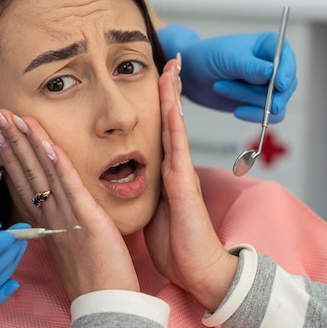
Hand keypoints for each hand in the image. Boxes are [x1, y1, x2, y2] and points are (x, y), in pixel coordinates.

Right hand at [0, 109, 138, 299]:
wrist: (103, 300)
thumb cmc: (91, 273)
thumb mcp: (68, 242)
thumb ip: (59, 220)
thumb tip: (54, 206)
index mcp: (45, 219)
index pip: (22, 178)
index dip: (10, 152)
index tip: (0, 130)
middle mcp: (49, 214)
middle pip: (25, 170)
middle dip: (11, 139)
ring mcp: (65, 215)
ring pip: (42, 172)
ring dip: (27, 142)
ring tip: (14, 118)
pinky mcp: (86, 218)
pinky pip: (70, 186)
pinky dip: (58, 163)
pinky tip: (48, 143)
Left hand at [144, 57, 237, 310]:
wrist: (197, 269)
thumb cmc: (175, 243)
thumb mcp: (153, 210)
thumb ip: (147, 190)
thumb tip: (129, 180)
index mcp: (165, 173)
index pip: (160, 131)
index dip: (159, 104)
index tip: (156, 78)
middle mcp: (175, 167)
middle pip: (169, 120)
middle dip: (169, 88)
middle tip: (169, 58)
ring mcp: (181, 173)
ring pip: (174, 126)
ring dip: (173, 96)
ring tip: (172, 67)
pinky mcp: (183, 186)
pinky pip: (178, 148)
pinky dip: (175, 123)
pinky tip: (173, 103)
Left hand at [157, 24, 296, 122]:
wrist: (192, 75)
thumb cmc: (208, 57)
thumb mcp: (228, 58)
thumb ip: (250, 66)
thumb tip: (271, 73)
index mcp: (270, 45)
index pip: (288, 59)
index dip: (286, 72)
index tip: (279, 85)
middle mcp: (275, 65)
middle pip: (285, 86)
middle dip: (258, 92)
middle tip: (228, 88)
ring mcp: (270, 86)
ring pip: (275, 102)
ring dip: (247, 100)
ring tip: (220, 87)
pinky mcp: (261, 103)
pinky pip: (270, 116)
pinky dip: (254, 115)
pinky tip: (236, 110)